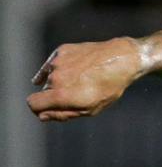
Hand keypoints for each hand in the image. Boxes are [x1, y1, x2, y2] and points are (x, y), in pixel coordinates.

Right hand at [28, 38, 143, 121]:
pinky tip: (70, 69)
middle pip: (44, 91)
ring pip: (49, 76)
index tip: (48, 108)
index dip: (39, 108)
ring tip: (81, 78)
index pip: (33, 104)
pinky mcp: (62, 50)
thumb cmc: (109, 86)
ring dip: (59, 80)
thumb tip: (42, 116)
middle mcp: (55, 77)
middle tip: (76, 92)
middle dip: (54, 94)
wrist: (122, 59)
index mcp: (60, 94)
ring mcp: (58, 62)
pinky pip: (53, 63)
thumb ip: (63, 114)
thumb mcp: (90, 108)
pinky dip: (59, 67)